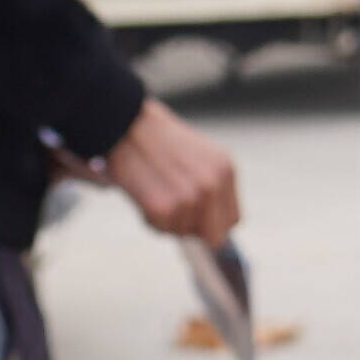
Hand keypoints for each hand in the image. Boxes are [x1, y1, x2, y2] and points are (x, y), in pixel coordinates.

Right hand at [96, 105, 245, 246]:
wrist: (128, 124)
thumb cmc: (158, 141)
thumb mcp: (198, 158)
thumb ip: (211, 189)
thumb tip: (210, 229)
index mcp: (225, 170)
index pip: (231, 220)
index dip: (211, 223)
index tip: (194, 217)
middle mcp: (213, 185)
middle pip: (213, 235)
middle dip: (193, 229)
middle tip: (173, 210)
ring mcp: (190, 198)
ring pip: (184, 233)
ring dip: (168, 222)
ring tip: (154, 192)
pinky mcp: (165, 207)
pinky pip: (161, 230)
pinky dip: (150, 219)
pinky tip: (144, 195)